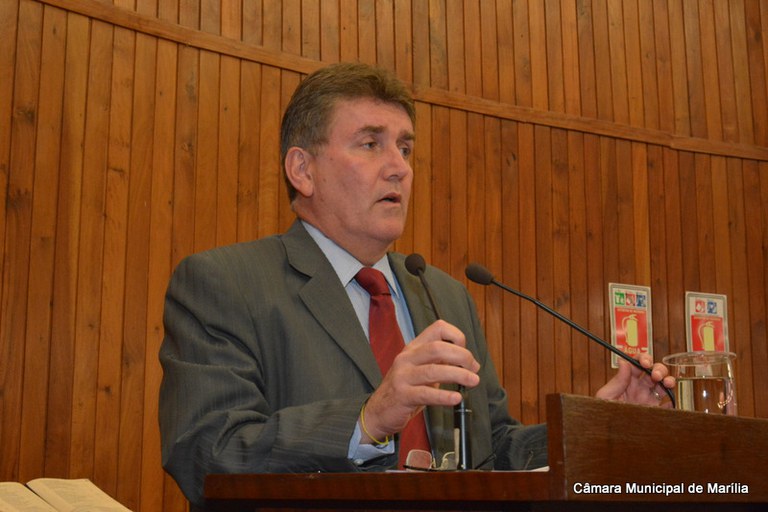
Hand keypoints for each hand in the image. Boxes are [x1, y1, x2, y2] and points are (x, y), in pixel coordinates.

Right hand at [360, 320, 479, 442]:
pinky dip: (443, 396)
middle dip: (461, 356)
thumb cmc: (405, 390)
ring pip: (433, 370)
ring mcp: (403, 376)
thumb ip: (443, 364)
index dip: (457, 337)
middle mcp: (407, 358)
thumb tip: (472, 365)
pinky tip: (455, 398)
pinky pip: (425, 393)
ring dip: (457, 375)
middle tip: (473, 369)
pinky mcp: (402, 395)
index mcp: (414, 348)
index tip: (466, 354)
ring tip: (472, 381)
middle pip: (437, 348)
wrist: (378, 411)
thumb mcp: (422, 371)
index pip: (438, 328)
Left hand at [595, 353, 674, 406]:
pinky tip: (670, 402)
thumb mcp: (606, 395)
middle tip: (656, 376)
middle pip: (654, 372)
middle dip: (659, 369)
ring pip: (664, 386)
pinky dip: (673, 402)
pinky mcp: (654, 413)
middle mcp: (640, 388)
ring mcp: (649, 400)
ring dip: (669, 381)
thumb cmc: (602, 413)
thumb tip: (624, 362)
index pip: (638, 364)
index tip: (646, 363)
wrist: (607, 433)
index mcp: (627, 381)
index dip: (644, 359)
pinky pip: (668, 407)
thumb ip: (617, 380)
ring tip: (667, 383)